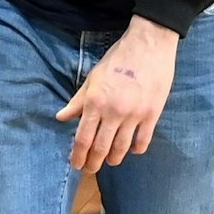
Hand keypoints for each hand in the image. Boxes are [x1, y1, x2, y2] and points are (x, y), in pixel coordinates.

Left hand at [56, 17, 177, 172]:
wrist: (149, 45)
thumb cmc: (118, 58)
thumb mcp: (93, 78)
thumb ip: (78, 101)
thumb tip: (61, 117)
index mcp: (95, 102)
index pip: (83, 139)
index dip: (78, 156)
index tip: (76, 164)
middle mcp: (113, 112)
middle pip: (100, 148)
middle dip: (93, 163)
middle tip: (90, 169)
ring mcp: (134, 115)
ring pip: (121, 148)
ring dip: (114, 159)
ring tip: (110, 161)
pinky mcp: (152, 114)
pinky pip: (142, 141)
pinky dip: (136, 149)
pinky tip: (132, 150)